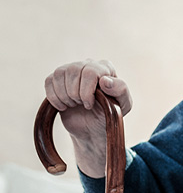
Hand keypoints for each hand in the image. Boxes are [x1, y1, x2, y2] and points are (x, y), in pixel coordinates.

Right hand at [44, 59, 131, 176]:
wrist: (93, 127)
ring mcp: (71, 70)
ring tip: (74, 104)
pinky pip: (49, 81)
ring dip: (65, 95)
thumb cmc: (110, 114)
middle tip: (82, 105)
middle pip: (73, 70)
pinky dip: (54, 97)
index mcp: (106, 68)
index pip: (91, 71)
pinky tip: (64, 106)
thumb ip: (121, 90)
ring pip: (59, 74)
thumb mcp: (123, 105)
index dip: (87, 91)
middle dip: (76, 94)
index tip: (91, 104)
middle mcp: (88, 64)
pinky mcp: (57, 79)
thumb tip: (105, 80)